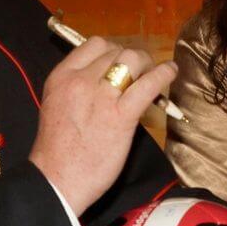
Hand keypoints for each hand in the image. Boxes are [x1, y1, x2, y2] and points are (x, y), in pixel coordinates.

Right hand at [29, 37, 176, 215]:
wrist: (56, 180)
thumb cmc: (59, 150)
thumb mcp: (59, 105)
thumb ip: (79, 88)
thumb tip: (110, 80)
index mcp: (62, 77)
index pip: (95, 44)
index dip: (114, 49)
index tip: (122, 62)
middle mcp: (80, 81)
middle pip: (117, 51)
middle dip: (133, 58)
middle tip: (141, 71)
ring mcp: (101, 97)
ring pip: (132, 60)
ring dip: (147, 63)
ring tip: (154, 72)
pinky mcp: (121, 116)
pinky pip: (148, 85)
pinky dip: (163, 75)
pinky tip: (170, 73)